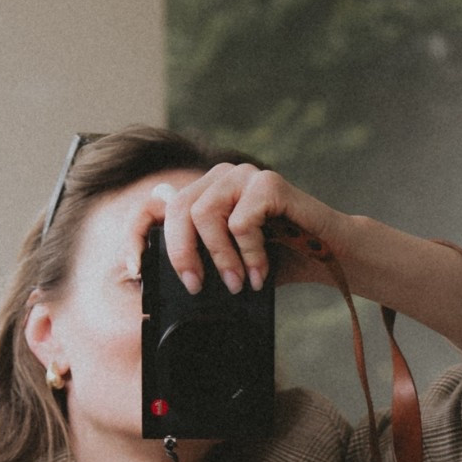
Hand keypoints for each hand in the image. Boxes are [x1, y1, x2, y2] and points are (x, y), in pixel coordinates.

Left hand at [124, 164, 349, 298]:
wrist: (327, 256)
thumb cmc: (277, 260)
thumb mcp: (226, 263)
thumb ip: (196, 256)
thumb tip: (151, 266)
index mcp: (204, 194)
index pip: (155, 204)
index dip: (136, 233)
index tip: (134, 268)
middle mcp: (220, 177)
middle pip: (177, 209)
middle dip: (182, 254)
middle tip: (195, 287)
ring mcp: (244, 175)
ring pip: (205, 213)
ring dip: (220, 258)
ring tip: (237, 284)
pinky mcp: (268, 182)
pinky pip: (241, 220)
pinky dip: (249, 253)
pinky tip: (261, 272)